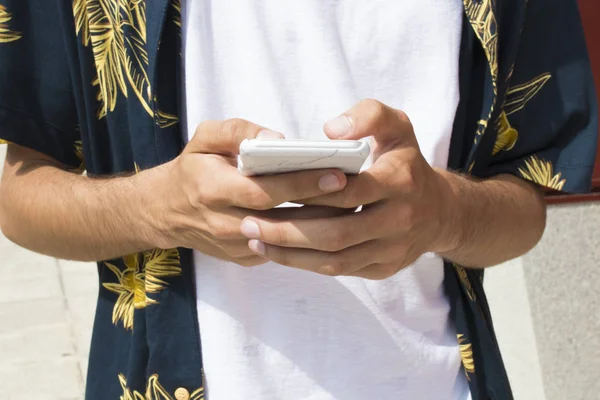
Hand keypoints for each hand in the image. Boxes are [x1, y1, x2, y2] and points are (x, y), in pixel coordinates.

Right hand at [148, 119, 348, 265]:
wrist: (165, 212)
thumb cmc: (192, 169)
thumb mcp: (204, 139)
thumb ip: (237, 132)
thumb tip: (277, 139)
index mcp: (213, 191)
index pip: (265, 191)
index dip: (302, 185)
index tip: (336, 174)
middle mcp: (224, 224)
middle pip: (282, 220)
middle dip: (322, 207)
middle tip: (358, 191)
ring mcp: (236, 247)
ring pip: (287, 240)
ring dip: (321, 225)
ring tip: (354, 205)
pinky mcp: (245, 258)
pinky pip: (283, 249)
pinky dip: (307, 236)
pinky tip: (331, 219)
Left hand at [239, 100, 457, 277]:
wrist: (441, 212)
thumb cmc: (407, 163)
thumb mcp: (397, 126)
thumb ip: (368, 115)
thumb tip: (331, 131)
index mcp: (400, 182)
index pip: (346, 191)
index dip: (307, 192)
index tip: (270, 189)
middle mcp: (398, 220)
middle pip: (335, 234)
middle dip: (287, 232)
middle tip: (248, 224)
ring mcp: (392, 250)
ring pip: (334, 260)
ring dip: (290, 254)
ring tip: (254, 241)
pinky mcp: (384, 268)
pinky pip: (339, 270)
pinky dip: (306, 264)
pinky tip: (277, 253)